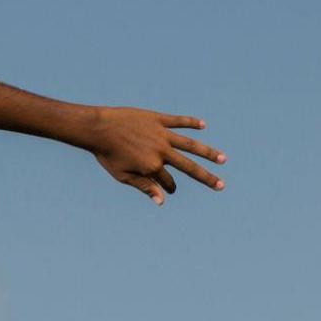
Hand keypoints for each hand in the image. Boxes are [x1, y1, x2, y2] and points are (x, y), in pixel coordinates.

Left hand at [87, 107, 224, 203]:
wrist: (97, 128)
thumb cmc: (107, 155)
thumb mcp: (123, 175)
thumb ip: (144, 187)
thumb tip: (161, 201)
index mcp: (152, 167)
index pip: (168, 182)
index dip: (168, 187)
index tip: (167, 189)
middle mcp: (161, 151)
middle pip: (189, 167)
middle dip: (206, 178)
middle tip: (221, 185)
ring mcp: (161, 134)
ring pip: (190, 144)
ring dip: (208, 152)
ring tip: (222, 158)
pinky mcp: (157, 119)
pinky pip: (178, 121)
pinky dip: (191, 122)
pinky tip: (203, 125)